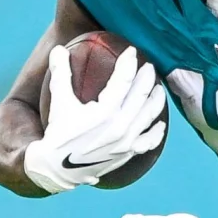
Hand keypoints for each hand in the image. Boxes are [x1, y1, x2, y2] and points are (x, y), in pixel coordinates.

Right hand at [24, 45, 165, 193]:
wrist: (58, 168)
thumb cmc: (58, 133)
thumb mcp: (59, 101)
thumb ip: (61, 74)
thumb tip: (58, 49)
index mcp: (105, 111)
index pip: (124, 80)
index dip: (129, 63)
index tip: (132, 52)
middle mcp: (121, 126)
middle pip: (141, 95)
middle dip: (147, 77)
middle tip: (149, 66)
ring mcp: (127, 141)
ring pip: (149, 115)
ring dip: (156, 100)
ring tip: (159, 89)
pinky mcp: (128, 153)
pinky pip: (149, 141)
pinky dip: (157, 132)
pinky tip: (160, 123)